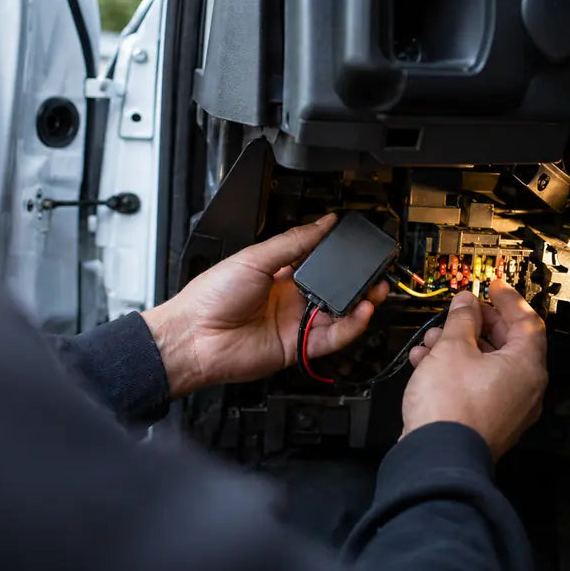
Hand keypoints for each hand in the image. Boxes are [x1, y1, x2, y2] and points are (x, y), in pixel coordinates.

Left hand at [141, 214, 388, 397]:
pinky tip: (361, 312)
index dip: (339, 255)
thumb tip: (323, 223)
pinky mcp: (298, 347)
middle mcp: (290, 299)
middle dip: (357, 281)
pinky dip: (351, 326)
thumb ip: (294, 243)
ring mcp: (295, 323)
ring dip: (360, 303)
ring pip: (339, 315)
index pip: (318, 261)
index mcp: (278, 273)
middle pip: (334, 289)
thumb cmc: (211, 296)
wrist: (194, 337)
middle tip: (375, 270)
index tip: (358, 244)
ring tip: (375, 290)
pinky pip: (332, 338)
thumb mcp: (255, 258)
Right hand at [402, 280, 547, 458]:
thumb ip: (462, 319)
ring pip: (488, 366)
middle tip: (461, 311)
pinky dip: (457, 371)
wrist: (436, 458)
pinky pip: (477, 387)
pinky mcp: (488, 423)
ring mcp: (508, 410)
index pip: (527, 321)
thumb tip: (467, 304)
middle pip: (508, 343)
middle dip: (478, 323)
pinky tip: (427, 365)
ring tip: (433, 339)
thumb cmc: (451, 409)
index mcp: (527, 366)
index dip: (509, 299)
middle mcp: (525, 390)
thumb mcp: (453, 348)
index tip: (495, 286)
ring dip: (461, 346)